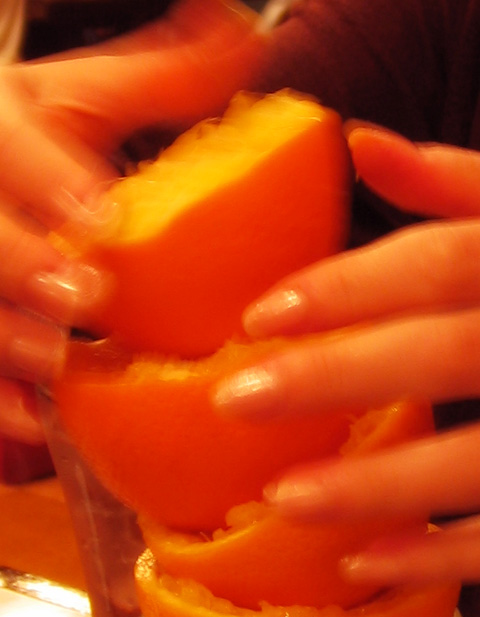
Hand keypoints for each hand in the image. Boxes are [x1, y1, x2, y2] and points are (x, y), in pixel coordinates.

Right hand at [0, 0, 264, 442]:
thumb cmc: (27, 135)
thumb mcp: (81, 95)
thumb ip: (162, 76)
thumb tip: (245, 33)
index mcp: (0, 129)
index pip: (11, 151)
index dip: (51, 184)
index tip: (104, 219)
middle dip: (22, 268)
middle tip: (84, 296)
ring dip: (6, 340)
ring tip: (56, 366)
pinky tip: (36, 421)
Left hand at [213, 124, 479, 583]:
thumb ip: (452, 182)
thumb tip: (361, 141)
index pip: (436, 263)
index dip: (347, 288)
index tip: (259, 317)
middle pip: (441, 354)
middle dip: (335, 378)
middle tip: (237, 400)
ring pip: (474, 458)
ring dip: (377, 484)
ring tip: (284, 498)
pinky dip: (440, 557)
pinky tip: (363, 560)